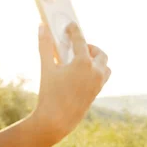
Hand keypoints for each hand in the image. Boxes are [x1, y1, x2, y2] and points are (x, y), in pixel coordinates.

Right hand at [34, 23, 110, 139]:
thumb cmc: (49, 94)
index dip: (74, 31)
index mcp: (83, 63)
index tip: (71, 26)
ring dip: (96, 59)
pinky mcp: (97, 92)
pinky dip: (95, 71)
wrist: (56, 121)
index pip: (80, 40)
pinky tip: (81, 75)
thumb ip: (45, 46)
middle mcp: (95, 71)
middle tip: (76, 47)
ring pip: (105, 65)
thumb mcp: (46, 68)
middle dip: (89, 47)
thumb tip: (42, 27)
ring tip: (81, 61)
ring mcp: (98, 83)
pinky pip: (102, 77)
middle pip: (99, 52)